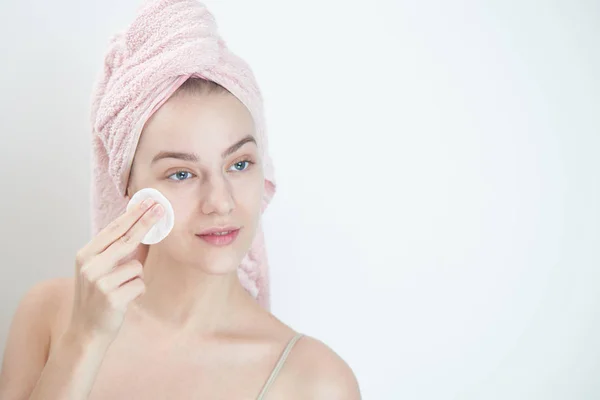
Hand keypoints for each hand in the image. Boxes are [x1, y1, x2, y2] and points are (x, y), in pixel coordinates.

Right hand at [67, 199, 163, 343]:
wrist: (86, 332)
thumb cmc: (98, 297)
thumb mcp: (102, 270)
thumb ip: (121, 252)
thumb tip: (145, 230)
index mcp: (85, 255)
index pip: (114, 229)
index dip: (133, 215)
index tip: (148, 202)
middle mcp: (89, 266)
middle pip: (126, 239)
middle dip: (145, 223)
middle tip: (160, 209)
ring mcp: (99, 282)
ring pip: (136, 267)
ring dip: (135, 278)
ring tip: (121, 290)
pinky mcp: (111, 298)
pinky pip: (139, 285)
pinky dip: (137, 292)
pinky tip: (123, 301)